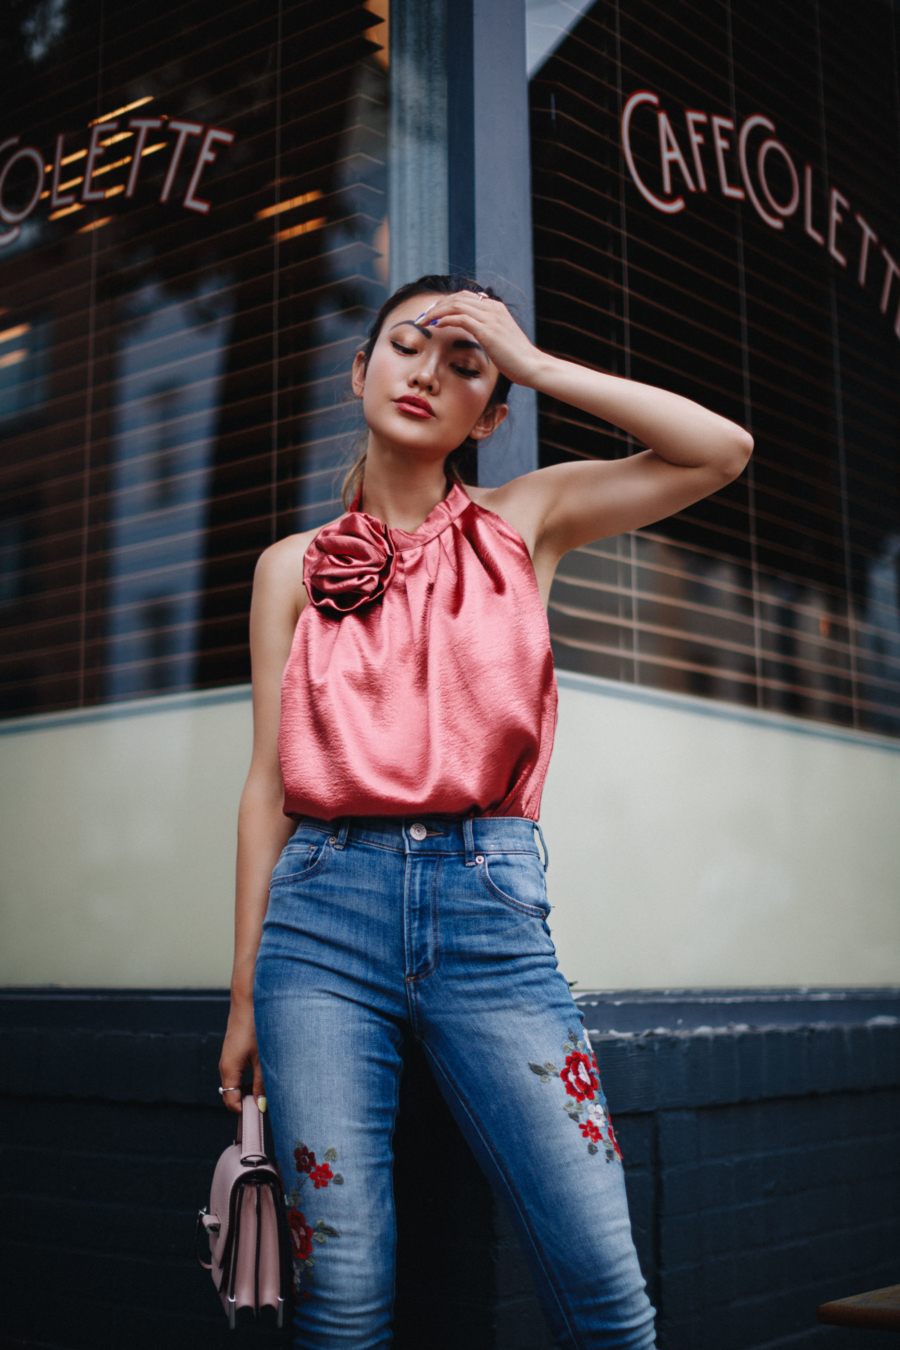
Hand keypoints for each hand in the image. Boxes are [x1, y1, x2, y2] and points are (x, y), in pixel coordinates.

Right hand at [219, 999, 264, 1114]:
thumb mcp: (262, 1059)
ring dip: (249, 1088)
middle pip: (232, 1094)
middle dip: (247, 1100)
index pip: (231, 1101)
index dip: (245, 1110)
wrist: (248, 1001)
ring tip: (267, 1085)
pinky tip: (263, 1071)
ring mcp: (228, 1058)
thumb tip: (262, 1105)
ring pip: (236, 1083)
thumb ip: (261, 1083)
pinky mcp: (234, 1052)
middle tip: (266, 1100)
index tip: (261, 1113)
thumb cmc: (255, 1027)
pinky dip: (248, 1077)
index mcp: (228, 1069)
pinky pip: (238, 1072)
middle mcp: (225, 1065)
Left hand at [426, 290, 543, 388]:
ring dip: (436, 312)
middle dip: (437, 305)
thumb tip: (473, 334)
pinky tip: (435, 326)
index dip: (446, 303)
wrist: (531, 366)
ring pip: (456, 305)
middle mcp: (492, 308)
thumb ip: (486, 331)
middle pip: (457, 297)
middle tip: (423, 316)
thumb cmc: (516, 359)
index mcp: (496, 308)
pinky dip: (444, 319)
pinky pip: (460, 318)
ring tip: (424, 321)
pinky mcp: (487, 330)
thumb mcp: (500, 340)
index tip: (432, 314)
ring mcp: (490, 317)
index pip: (465, 297)